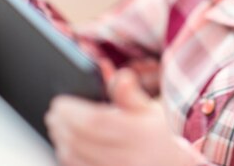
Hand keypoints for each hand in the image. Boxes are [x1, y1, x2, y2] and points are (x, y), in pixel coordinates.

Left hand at [45, 68, 191, 165]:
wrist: (178, 165)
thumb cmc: (167, 137)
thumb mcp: (154, 110)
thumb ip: (132, 94)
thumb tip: (121, 76)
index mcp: (137, 133)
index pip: (93, 121)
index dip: (70, 111)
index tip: (59, 102)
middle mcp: (126, 156)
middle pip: (79, 140)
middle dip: (60, 124)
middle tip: (55, 112)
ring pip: (75, 158)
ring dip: (60, 140)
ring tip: (58, 126)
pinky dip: (68, 157)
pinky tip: (67, 147)